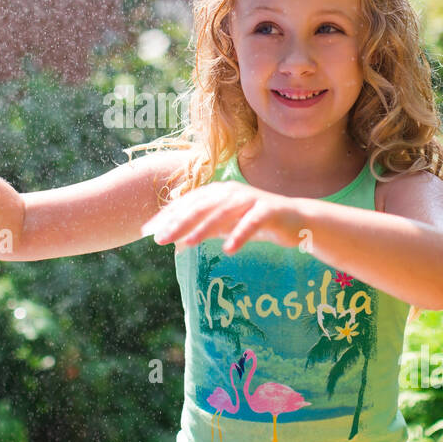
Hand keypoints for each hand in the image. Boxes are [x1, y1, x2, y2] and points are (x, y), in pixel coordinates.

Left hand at [140, 182, 302, 253]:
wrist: (295, 221)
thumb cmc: (255, 223)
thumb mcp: (225, 226)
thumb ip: (203, 229)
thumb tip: (176, 240)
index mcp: (217, 192)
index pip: (186, 204)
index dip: (166, 217)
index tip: (146, 232)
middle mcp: (231, 191)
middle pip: (199, 207)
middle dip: (177, 223)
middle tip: (159, 239)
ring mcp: (250, 199)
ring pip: (222, 213)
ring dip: (204, 229)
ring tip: (187, 244)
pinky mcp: (269, 210)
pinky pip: (252, 223)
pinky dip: (240, 235)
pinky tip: (229, 250)